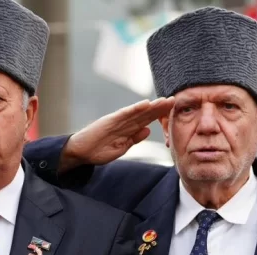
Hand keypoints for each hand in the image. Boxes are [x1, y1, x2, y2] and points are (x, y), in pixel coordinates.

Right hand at [61, 98, 175, 172]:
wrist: (81, 152)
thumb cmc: (99, 150)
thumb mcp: (121, 147)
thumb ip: (134, 138)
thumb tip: (148, 130)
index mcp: (128, 129)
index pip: (147, 119)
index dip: (160, 114)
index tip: (174, 110)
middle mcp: (125, 122)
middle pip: (146, 113)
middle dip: (160, 107)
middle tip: (175, 99)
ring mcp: (117, 120)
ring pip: (138, 111)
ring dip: (152, 106)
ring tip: (165, 100)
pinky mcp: (110, 120)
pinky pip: (125, 114)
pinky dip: (135, 108)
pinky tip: (146, 104)